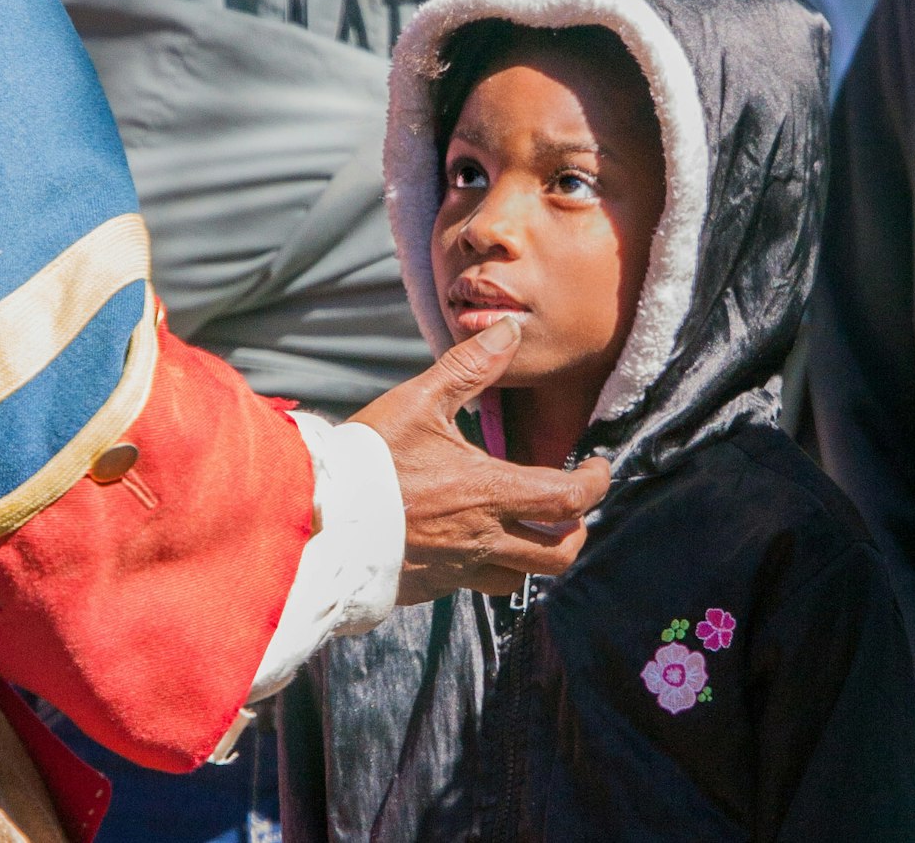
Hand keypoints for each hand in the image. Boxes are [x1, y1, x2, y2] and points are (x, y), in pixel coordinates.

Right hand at [351, 317, 610, 604]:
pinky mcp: (432, 584)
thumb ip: (469, 367)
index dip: (595, 484)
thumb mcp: (419, 401)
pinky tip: (474, 534)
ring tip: (529, 521)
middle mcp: (482, 539)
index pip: (567, 500)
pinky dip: (492, 562)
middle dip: (576, 529)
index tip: (598, 467)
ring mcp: (457, 569)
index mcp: (488, 493)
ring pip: (522, 577)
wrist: (317, 518)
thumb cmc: (369, 459)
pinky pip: (478, 583)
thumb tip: (509, 330)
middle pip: (558, 554)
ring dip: (537, 552)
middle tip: (570, 501)